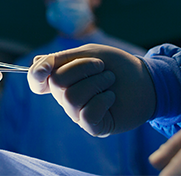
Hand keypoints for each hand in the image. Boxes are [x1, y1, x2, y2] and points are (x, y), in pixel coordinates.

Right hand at [28, 43, 155, 136]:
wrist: (146, 79)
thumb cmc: (116, 65)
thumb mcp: (87, 53)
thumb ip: (59, 59)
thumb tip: (35, 68)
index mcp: (61, 78)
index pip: (36, 80)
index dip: (36, 75)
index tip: (47, 68)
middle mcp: (65, 97)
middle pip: (56, 83)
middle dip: (82, 68)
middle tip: (101, 67)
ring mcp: (78, 113)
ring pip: (71, 97)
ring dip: (96, 83)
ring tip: (110, 80)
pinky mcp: (94, 126)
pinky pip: (86, 114)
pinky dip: (102, 100)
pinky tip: (112, 97)